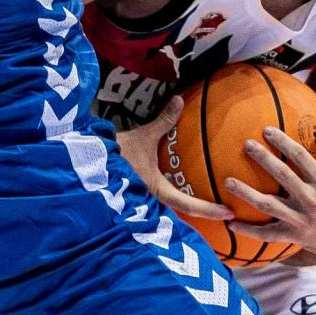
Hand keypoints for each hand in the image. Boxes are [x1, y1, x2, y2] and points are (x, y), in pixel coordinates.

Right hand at [117, 97, 234, 222]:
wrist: (86, 161)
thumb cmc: (117, 151)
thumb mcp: (143, 137)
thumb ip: (164, 122)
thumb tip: (180, 100)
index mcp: (156, 189)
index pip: (188, 204)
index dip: (209, 210)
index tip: (228, 213)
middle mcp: (152, 200)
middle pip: (183, 212)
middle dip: (205, 214)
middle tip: (227, 213)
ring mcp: (144, 202)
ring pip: (172, 210)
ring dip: (190, 209)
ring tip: (213, 206)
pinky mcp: (136, 197)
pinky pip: (162, 201)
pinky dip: (176, 200)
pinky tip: (185, 193)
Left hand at [220, 129, 315, 264]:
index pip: (300, 156)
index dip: (282, 141)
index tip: (266, 130)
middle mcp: (312, 200)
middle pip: (281, 175)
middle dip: (262, 158)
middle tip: (246, 145)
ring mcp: (301, 219)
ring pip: (268, 205)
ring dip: (246, 193)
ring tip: (227, 182)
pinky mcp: (295, 236)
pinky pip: (267, 234)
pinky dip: (248, 230)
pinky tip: (230, 223)